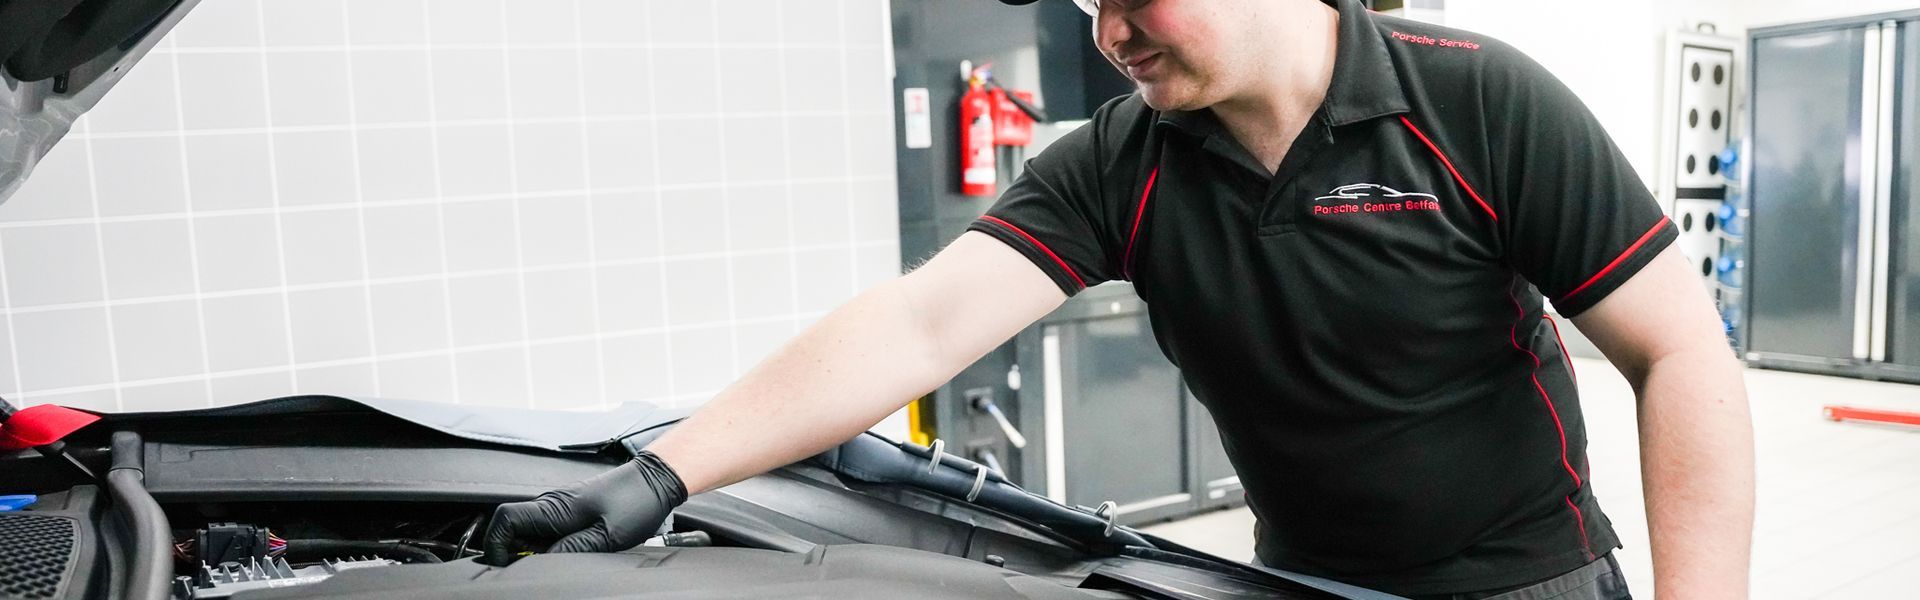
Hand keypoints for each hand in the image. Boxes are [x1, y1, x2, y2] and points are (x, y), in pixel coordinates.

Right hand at [481, 450, 687, 565]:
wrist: (655, 480)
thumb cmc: (636, 504)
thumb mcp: (607, 536)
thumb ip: (572, 550)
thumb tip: (542, 563)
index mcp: (555, 508)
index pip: (505, 520)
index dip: (495, 544)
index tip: (504, 565)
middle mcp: (552, 502)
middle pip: (512, 527)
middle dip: (513, 551)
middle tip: (531, 570)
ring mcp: (560, 504)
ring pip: (529, 529)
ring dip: (532, 549)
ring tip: (555, 561)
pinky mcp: (571, 508)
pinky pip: (547, 527)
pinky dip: (548, 543)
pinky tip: (568, 551)